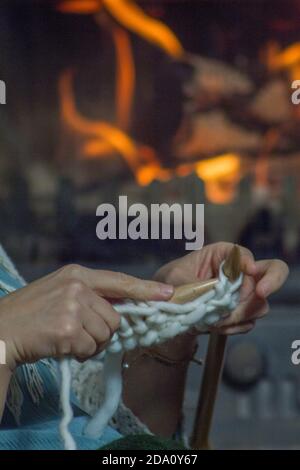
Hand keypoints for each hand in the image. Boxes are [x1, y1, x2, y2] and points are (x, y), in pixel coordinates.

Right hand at [0, 265, 173, 370]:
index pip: (120, 281)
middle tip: (77, 333)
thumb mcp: (60, 291)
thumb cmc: (31, 313)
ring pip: (105, 335)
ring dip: (90, 344)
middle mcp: (78, 287)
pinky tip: (60, 346)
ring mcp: (72, 307)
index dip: (145, 289)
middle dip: (102, 331)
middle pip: (116, 317)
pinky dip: (78, 354)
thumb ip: (91, 296)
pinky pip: (90, 349)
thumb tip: (122, 311)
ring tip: (66, 338)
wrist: (1, 330)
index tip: (167, 294)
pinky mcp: (67, 330)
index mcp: (77, 274)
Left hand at [154, 242, 288, 334]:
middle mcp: (238, 272)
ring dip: (239, 314)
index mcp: (222, 255)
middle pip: (268, 274)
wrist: (167, 309)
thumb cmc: (170, 282)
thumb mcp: (174, 278)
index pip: (243, 255)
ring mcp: (243, 294)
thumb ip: (192, 284)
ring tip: (214, 320)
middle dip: (271, 282)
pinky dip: (233, 327)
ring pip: (259, 304)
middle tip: (262, 292)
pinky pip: (248, 322)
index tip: (249, 270)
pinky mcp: (241, 313)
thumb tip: (210, 292)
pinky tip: (214, 326)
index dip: (248, 261)